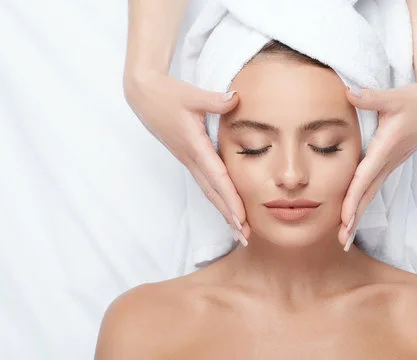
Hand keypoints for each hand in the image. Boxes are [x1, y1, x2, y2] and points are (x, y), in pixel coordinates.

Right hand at [124, 72, 249, 244]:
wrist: (143, 95)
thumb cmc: (167, 94)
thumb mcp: (191, 95)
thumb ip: (214, 100)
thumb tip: (235, 100)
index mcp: (194, 146)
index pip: (216, 178)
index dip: (230, 199)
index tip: (241, 219)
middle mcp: (191, 158)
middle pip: (213, 193)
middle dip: (229, 216)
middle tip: (245, 237)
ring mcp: (189, 160)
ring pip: (209, 191)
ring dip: (224, 212)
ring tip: (239, 231)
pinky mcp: (188, 158)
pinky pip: (205, 183)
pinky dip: (217, 198)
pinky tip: (226, 208)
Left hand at [338, 81, 416, 249]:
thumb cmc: (416, 99)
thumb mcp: (394, 96)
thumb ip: (370, 97)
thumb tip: (348, 92)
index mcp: (386, 148)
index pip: (365, 178)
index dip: (353, 199)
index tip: (344, 219)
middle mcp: (388, 161)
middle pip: (368, 194)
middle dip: (354, 218)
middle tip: (342, 241)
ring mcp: (390, 164)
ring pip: (371, 193)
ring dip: (358, 215)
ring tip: (345, 236)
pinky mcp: (390, 162)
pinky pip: (373, 186)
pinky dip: (362, 201)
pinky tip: (354, 213)